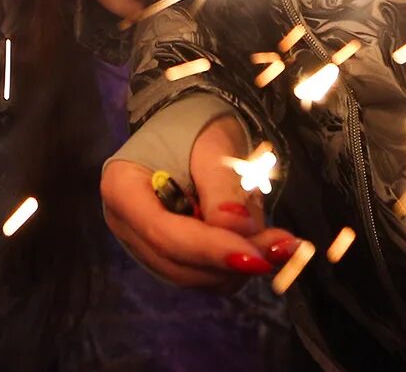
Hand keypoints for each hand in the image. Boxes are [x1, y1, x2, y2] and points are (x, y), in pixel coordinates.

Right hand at [101, 113, 301, 288]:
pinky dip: (234, 266)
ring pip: (194, 276)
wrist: (192, 127)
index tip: (255, 256)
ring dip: (237, 266)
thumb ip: (222, 189)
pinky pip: (203, 274)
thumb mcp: (212, 147)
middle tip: (283, 245)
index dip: (209, 249)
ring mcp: (145, 245)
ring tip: (276, 239)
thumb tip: (238, 232)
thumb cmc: (196, 128)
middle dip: (230, 260)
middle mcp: (126, 225)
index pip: (163, 233)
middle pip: (178, 263)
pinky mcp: (168, 257)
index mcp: (122, 189)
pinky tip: (258, 242)